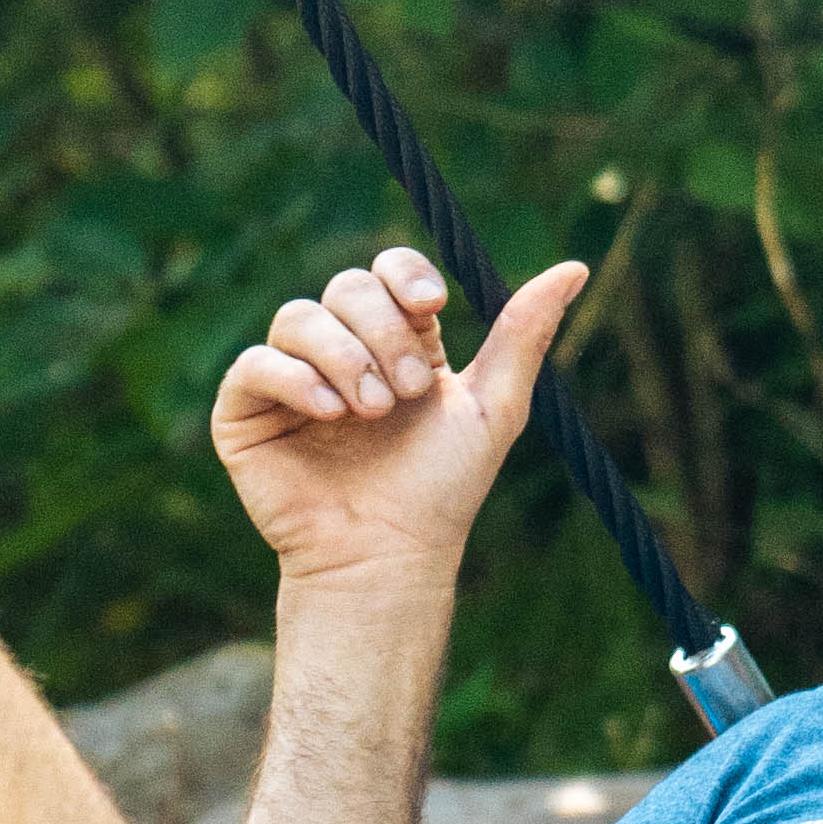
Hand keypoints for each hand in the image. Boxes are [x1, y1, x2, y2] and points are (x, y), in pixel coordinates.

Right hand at [211, 242, 589, 595]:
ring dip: (344, 355)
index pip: (389, 272)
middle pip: (346, 287)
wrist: (389, 557)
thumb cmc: (442, 490)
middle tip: (408, 394)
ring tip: (372, 411)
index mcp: (399, 342)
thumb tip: (575, 266)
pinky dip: (294, 378)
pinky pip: (254, 363)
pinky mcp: (247, 413)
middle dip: (383, 333)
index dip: (405, 275)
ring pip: (299, 317)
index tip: (432, 306)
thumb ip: (524, 334)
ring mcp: (291, 379)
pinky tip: (329, 412)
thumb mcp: (495, 406)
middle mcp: (342, 351)